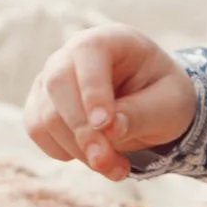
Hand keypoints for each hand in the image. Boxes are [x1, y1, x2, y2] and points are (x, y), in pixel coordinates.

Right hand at [25, 25, 196, 180]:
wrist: (152, 106)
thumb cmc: (164, 97)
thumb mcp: (170, 105)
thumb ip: (140, 114)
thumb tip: (108, 131)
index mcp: (111, 39)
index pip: (88, 53)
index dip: (92, 90)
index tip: (105, 126)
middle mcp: (73, 52)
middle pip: (58, 84)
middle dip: (82, 130)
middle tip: (108, 163)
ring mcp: (51, 76)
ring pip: (46, 115)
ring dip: (78, 150)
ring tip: (116, 167)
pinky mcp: (41, 103)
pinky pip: (37, 129)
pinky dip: (64, 152)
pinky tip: (94, 158)